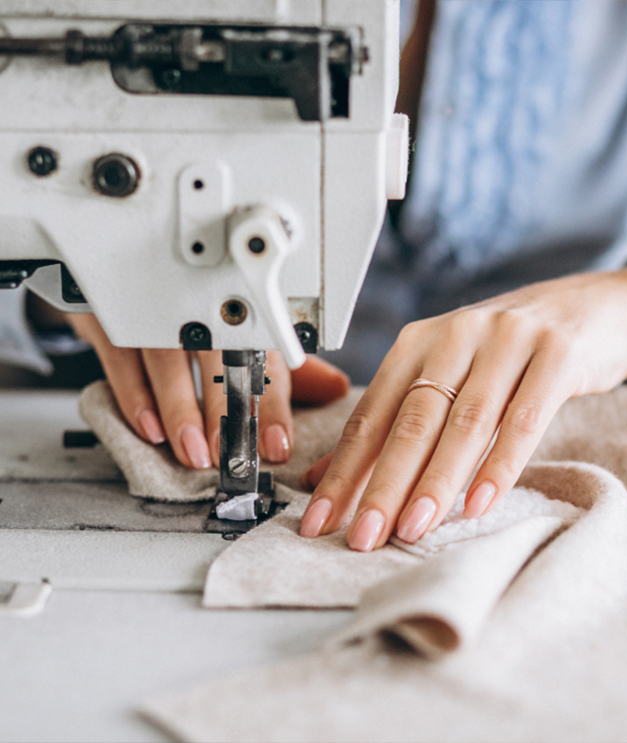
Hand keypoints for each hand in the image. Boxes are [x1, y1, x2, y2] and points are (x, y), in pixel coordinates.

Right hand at [68, 314, 348, 468]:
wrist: (127, 262)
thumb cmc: (197, 311)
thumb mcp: (243, 334)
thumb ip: (286, 367)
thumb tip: (336, 388)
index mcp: (240, 313)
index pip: (264, 359)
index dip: (272, 405)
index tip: (277, 444)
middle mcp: (200, 307)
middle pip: (218, 357)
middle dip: (226, 410)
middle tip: (230, 454)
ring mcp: (153, 309)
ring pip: (168, 357)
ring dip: (180, 409)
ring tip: (192, 451)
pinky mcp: (111, 313)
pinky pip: (121, 355)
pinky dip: (134, 396)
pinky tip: (149, 430)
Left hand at [299, 267, 626, 550]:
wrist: (590, 310)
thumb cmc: (507, 353)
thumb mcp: (447, 376)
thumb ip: (395, 423)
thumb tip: (328, 477)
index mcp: (418, 342)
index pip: (372, 415)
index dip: (342, 470)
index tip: (320, 520)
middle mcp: (456, 335)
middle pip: (413, 421)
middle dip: (383, 484)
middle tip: (364, 537)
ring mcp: (508, 340)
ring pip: (465, 422)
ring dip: (437, 481)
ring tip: (413, 528)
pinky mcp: (556, 353)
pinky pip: (525, 417)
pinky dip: (501, 463)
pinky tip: (480, 502)